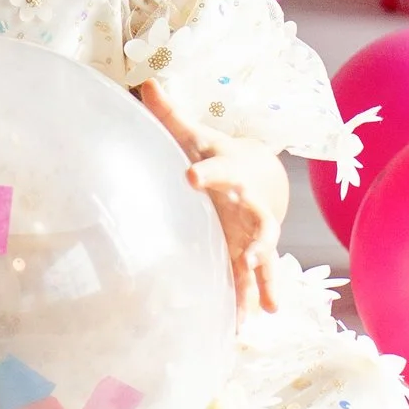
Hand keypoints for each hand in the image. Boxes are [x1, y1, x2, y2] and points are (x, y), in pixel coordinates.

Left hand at [139, 84, 286, 314]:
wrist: (257, 171)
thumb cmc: (218, 153)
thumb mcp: (196, 134)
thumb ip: (170, 114)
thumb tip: (145, 82)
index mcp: (230, 170)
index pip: (218, 168)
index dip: (207, 172)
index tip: (191, 176)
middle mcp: (248, 203)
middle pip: (258, 219)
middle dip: (258, 237)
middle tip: (254, 254)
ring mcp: (254, 232)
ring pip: (263, 257)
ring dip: (261, 280)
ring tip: (263, 306)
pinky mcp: (250, 251)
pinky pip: (253, 279)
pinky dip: (251, 300)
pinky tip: (246, 326)